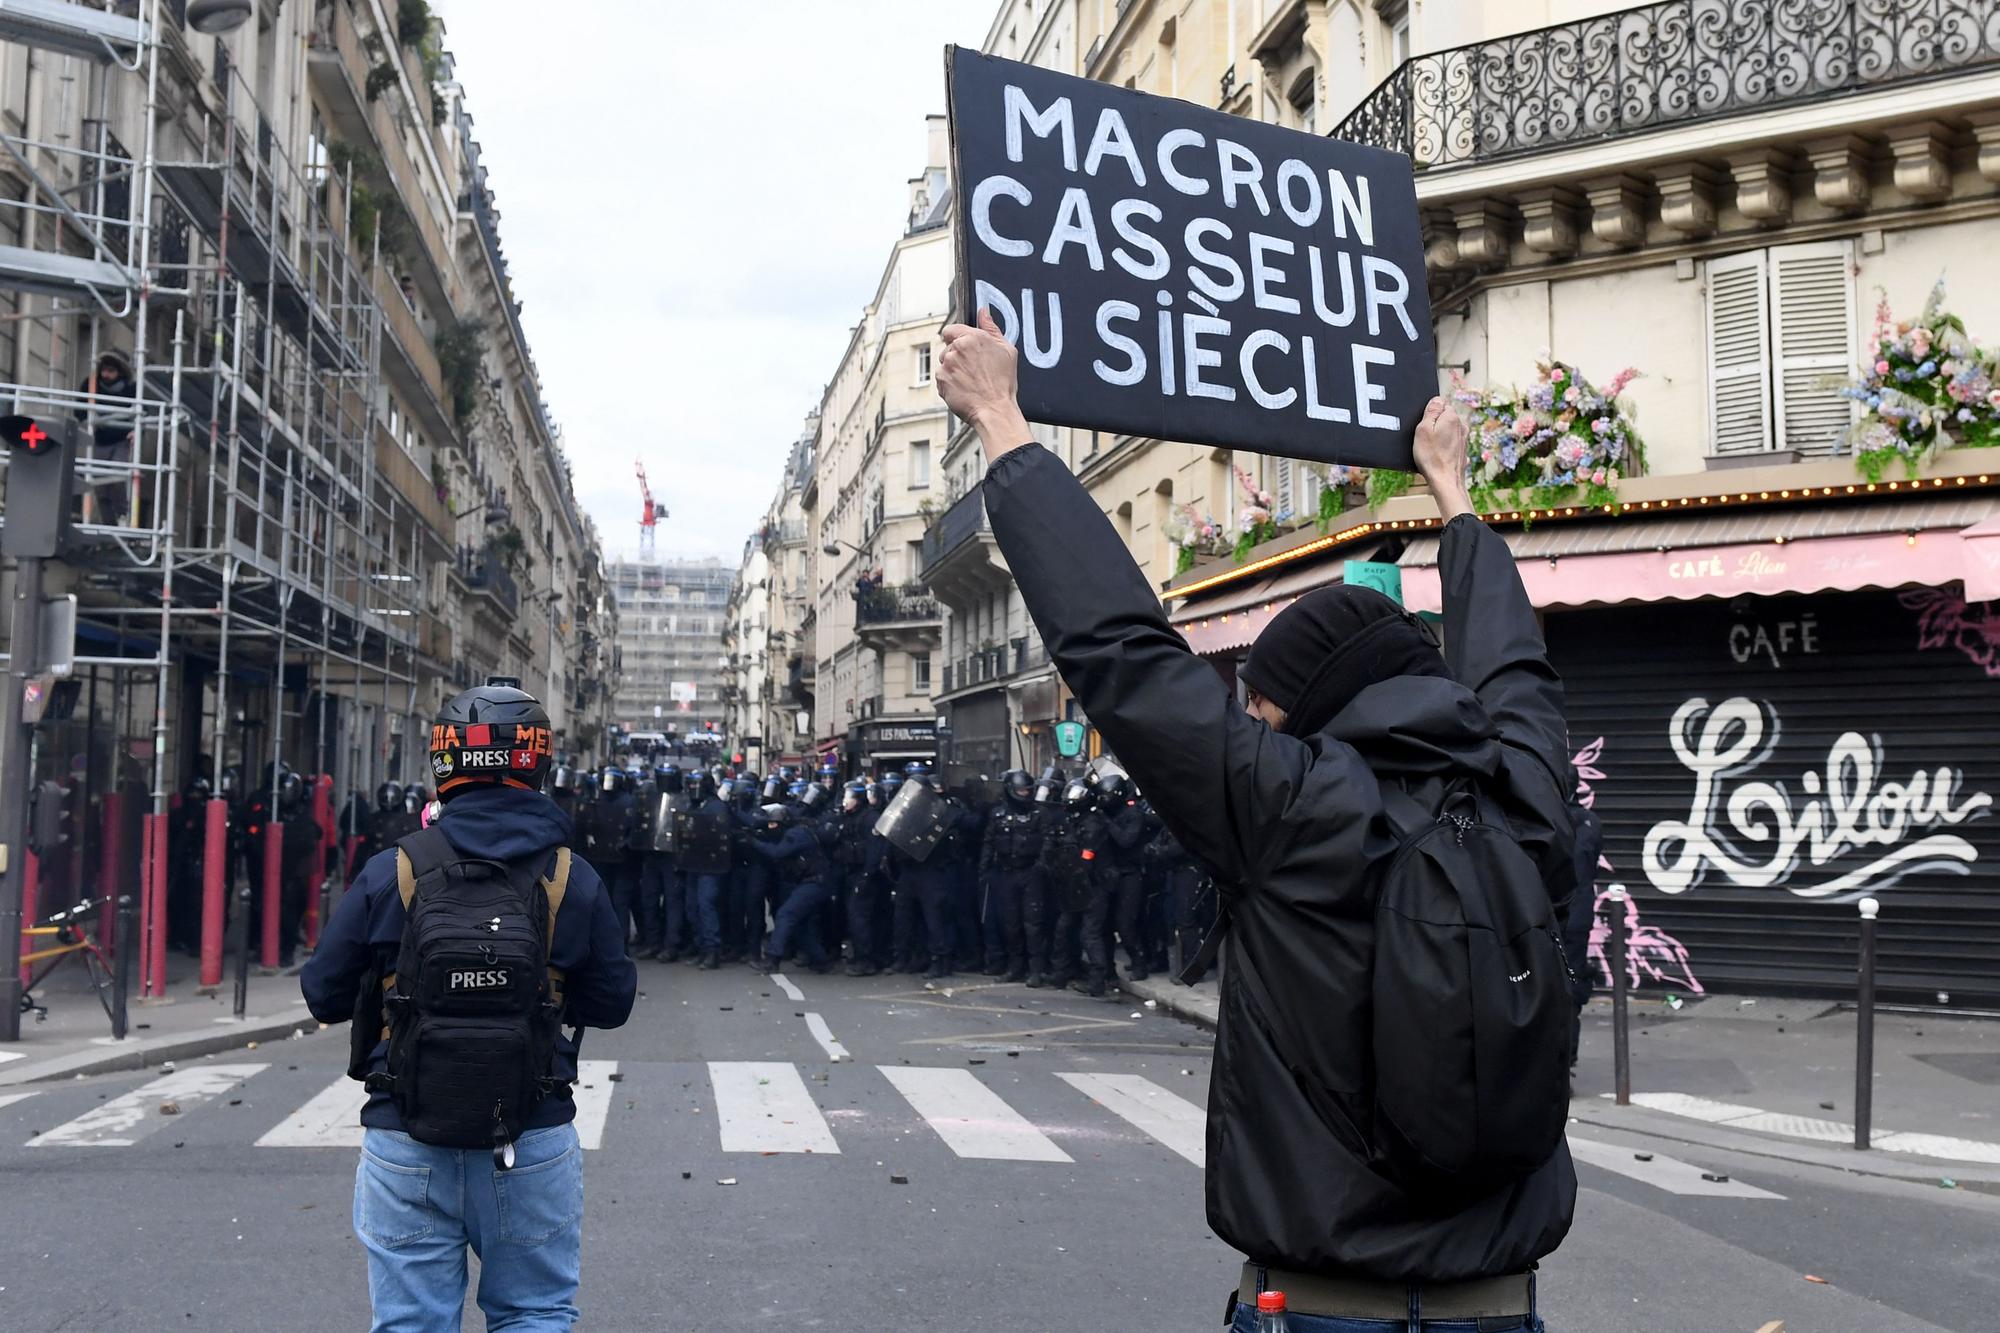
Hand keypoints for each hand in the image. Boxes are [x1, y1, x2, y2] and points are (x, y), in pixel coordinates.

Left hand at [938, 308, 1033, 462]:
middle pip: (948, 348)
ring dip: (953, 370)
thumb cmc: (1003, 383)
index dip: (956, 338)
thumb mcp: (1006, 351)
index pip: (951, 329)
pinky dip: (949, 383)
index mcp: (972, 337)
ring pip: (944, 363)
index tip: (965, 349)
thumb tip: (983, 312)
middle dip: (957, 356)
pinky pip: (942, 378)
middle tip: (973, 370)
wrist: (995, 410)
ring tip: (970, 382)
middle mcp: (956, 349)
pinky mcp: (941, 380)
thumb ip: (991, 328)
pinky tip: (964, 389)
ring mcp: (947, 365)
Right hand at [1411, 396, 1473, 519]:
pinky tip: (1438, 456)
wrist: (1445, 482)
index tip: (1423, 426)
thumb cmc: (1432, 458)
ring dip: (1440, 436)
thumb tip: (1437, 400)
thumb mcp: (1423, 430)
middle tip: (1425, 438)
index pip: (1440, 403)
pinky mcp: (1463, 450)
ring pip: (1448, 430)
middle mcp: (1461, 425)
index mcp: (1452, 417)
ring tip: (1431, 449)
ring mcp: (1464, 438)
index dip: (1429, 414)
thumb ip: (1431, 411)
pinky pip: (1451, 442)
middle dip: (1435, 424)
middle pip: (1445, 417)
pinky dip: (1444, 446)